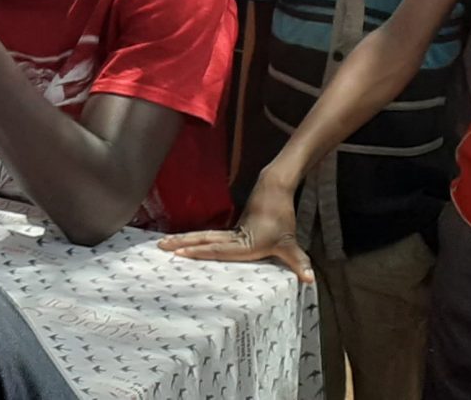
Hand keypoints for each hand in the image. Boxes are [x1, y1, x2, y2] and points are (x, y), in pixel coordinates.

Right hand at [157, 180, 313, 281]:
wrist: (274, 190)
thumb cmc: (281, 218)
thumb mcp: (290, 243)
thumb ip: (298, 262)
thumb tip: (310, 280)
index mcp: (244, 243)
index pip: (218, 249)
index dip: (199, 252)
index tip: (181, 253)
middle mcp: (233, 238)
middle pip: (203, 240)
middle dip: (182, 244)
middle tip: (161, 247)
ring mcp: (229, 233)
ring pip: (202, 236)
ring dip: (183, 240)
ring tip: (163, 243)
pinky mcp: (229, 231)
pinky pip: (208, 237)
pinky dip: (193, 240)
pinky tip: (182, 243)